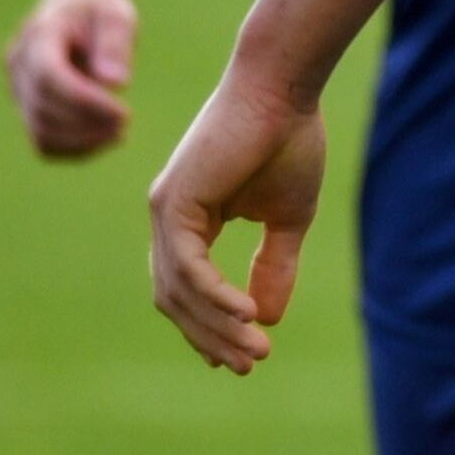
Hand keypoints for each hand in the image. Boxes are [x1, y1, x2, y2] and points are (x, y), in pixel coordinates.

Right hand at [5, 0, 138, 160]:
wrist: (75, 8)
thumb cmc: (99, 11)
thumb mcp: (116, 15)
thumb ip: (115, 44)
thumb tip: (116, 84)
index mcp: (38, 35)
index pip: (49, 77)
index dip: (84, 102)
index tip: (124, 113)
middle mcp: (18, 64)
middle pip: (43, 108)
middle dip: (88, 124)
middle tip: (125, 123)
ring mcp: (16, 88)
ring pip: (39, 131)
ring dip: (81, 142)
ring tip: (119, 134)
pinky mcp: (25, 107)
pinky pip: (42, 140)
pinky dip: (73, 148)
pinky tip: (104, 140)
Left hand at [146, 63, 328, 372]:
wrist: (285, 89)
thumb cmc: (289, 141)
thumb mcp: (288, 218)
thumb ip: (274, 264)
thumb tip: (265, 317)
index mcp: (188, 220)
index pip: (186, 288)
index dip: (208, 326)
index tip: (238, 358)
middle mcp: (167, 218)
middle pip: (175, 299)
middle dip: (211, 337)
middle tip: (248, 366)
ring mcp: (165, 211)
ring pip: (178, 290)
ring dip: (216, 326)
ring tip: (254, 351)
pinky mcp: (173, 203)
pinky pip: (187, 267)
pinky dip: (214, 296)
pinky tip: (246, 315)